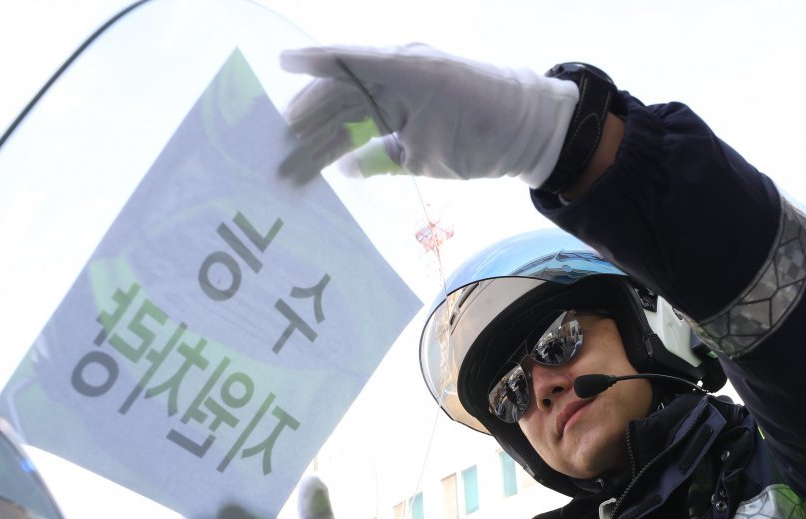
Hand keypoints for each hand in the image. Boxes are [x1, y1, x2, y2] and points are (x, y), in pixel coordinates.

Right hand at [279, 43, 577, 184]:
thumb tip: (342, 167)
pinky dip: (349, 148)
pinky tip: (329, 168)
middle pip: (339, 97)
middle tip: (274, 150)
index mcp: (399, 71)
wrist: (530, 132)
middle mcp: (395, 79)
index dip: (311, 64)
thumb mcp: (428, 150)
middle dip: (305, 123)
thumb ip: (382, 157)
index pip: (345, 62)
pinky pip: (370, 131)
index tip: (279, 64)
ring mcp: (402, 99)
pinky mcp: (409, 122)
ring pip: (350, 116)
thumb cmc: (483, 129)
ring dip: (322, 141)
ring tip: (291, 168)